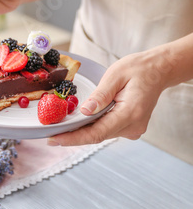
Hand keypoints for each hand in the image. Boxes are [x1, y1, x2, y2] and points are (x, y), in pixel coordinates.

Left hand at [48, 49, 170, 145]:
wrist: (158, 70)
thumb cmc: (138, 69)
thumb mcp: (116, 75)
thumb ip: (100, 95)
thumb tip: (85, 111)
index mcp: (130, 113)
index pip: (97, 132)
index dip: (74, 138)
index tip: (54, 140)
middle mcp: (133, 126)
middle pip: (97, 136)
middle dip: (73, 136)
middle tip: (49, 135)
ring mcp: (133, 129)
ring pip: (101, 134)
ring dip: (81, 131)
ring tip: (59, 129)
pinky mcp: (130, 127)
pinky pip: (106, 129)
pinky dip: (92, 127)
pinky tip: (77, 123)